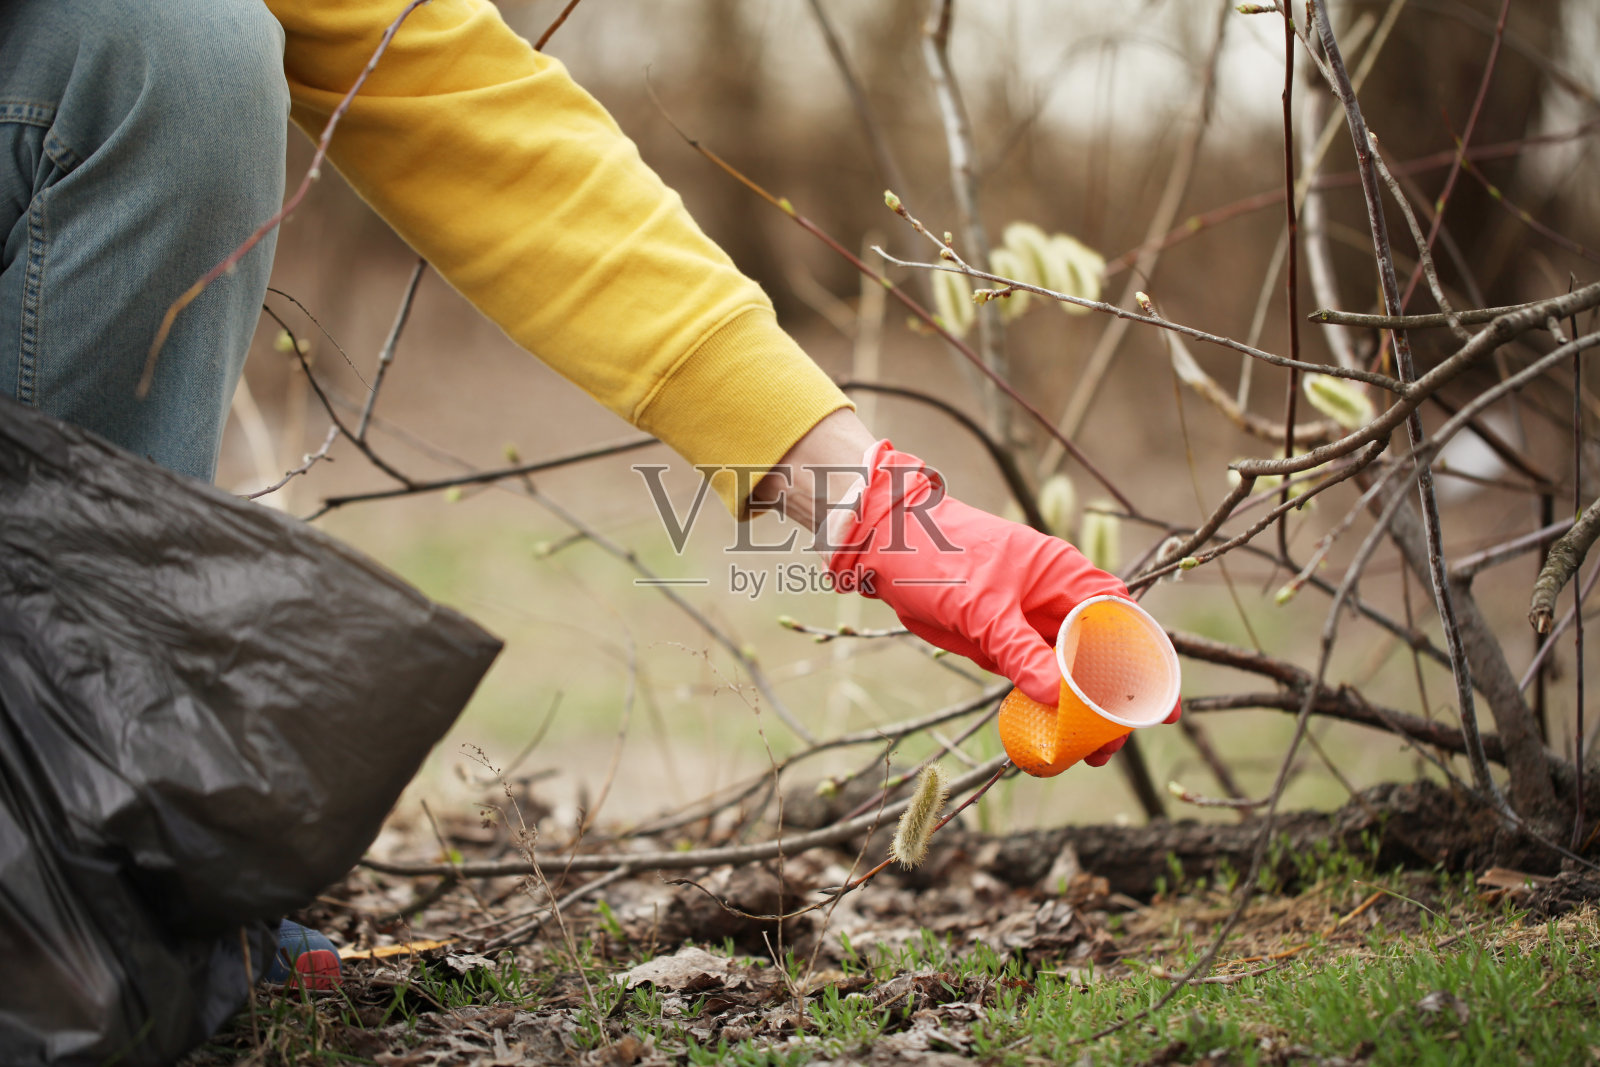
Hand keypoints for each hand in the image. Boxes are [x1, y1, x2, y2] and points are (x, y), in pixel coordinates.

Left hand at [826, 442, 1178, 764]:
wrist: (884, 542)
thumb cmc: (940, 557)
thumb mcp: (982, 608)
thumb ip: (1020, 651)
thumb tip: (1058, 696)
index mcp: (1066, 576)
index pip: (1123, 624)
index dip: (1147, 667)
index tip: (1160, 711)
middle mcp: (1054, 598)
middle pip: (1096, 656)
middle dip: (1107, 704)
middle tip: (1106, 749)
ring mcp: (1027, 618)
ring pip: (1063, 670)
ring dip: (1072, 710)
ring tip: (1080, 754)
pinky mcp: (1000, 635)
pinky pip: (1027, 673)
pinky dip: (1036, 700)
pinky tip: (1040, 730)